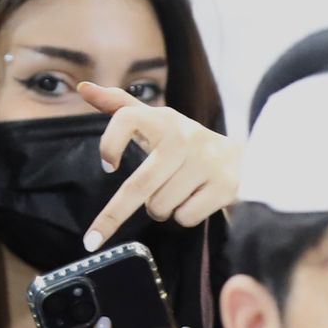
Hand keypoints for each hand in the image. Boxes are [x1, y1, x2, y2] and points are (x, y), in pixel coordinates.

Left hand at [79, 81, 241, 251]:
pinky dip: (182, 217)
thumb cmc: (185, 143)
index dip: (110, 143)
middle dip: (113, 215)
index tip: (108, 166)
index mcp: (163, 119)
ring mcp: (206, 162)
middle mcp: (184, 136)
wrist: (244, 160)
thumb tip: (82, 88)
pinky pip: (184, 216)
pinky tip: (194, 200)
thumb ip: (119, 106)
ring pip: (160, 205)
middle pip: (140, 184)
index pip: (126, 118)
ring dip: (159, 210)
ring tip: (173, 194)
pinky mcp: (224, 186)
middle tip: (93, 238)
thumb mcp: (155, 121)